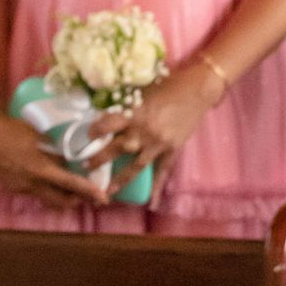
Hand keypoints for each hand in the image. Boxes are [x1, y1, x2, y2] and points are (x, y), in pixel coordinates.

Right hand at [0, 107, 111, 208]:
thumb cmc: (15, 131)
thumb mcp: (41, 137)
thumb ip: (56, 150)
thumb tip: (71, 158)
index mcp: (39, 169)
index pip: (69, 183)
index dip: (87, 190)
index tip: (103, 197)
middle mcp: (31, 184)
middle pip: (60, 200)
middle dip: (78, 200)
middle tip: (93, 196)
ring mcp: (21, 189)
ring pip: (47, 198)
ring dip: (62, 195)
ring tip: (76, 189)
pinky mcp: (14, 188)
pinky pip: (35, 192)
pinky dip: (47, 189)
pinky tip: (51, 179)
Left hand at [91, 62, 222, 197]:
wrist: (199, 88)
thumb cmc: (171, 84)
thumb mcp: (145, 90)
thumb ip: (129, 105)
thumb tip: (111, 112)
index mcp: (135, 113)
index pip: (107, 125)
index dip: (95, 130)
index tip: (88, 135)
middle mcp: (144, 131)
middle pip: (116, 149)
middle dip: (99, 158)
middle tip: (86, 165)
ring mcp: (158, 143)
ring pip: (134, 166)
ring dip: (119, 179)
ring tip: (106, 190)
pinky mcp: (172, 149)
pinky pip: (162, 171)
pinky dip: (157, 188)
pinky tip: (151, 202)